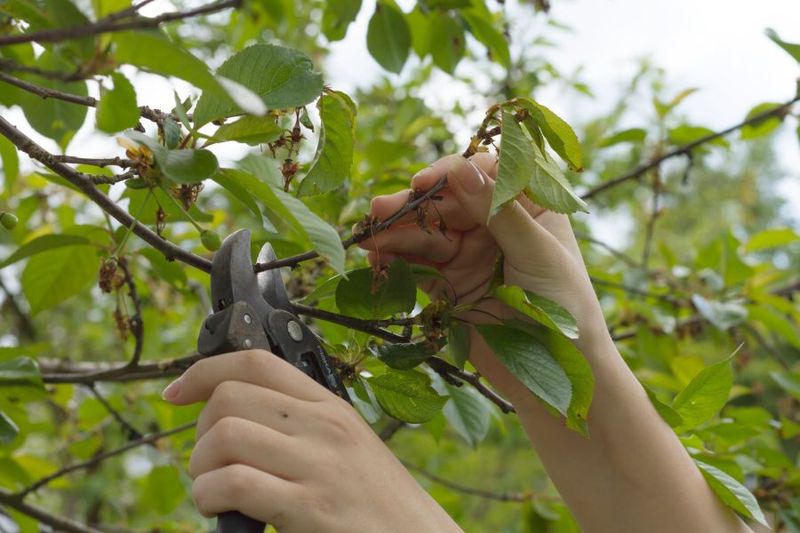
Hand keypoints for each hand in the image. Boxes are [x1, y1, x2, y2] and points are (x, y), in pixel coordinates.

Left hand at [162, 350, 460, 532]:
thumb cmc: (373, 498)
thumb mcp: (346, 443)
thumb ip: (301, 423)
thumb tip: (235, 413)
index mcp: (329, 405)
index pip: (256, 363)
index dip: (204, 371)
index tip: (175, 393)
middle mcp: (323, 425)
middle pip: (229, 398)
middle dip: (199, 430)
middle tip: (208, 460)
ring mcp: (317, 464)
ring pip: (224, 437)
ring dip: (201, 467)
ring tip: (214, 487)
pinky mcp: (308, 507)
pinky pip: (233, 484)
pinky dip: (209, 496)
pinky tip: (220, 508)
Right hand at [361, 153, 607, 394]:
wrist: (557, 371)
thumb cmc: (566, 305)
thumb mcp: (536, 252)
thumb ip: (499, 212)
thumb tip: (462, 171)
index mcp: (525, 204)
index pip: (482, 174)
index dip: (450, 174)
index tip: (424, 183)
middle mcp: (493, 222)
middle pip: (445, 202)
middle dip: (412, 206)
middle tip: (379, 210)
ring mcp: (467, 252)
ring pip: (425, 232)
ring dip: (395, 233)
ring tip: (368, 237)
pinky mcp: (448, 283)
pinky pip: (416, 265)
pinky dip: (395, 261)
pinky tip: (376, 259)